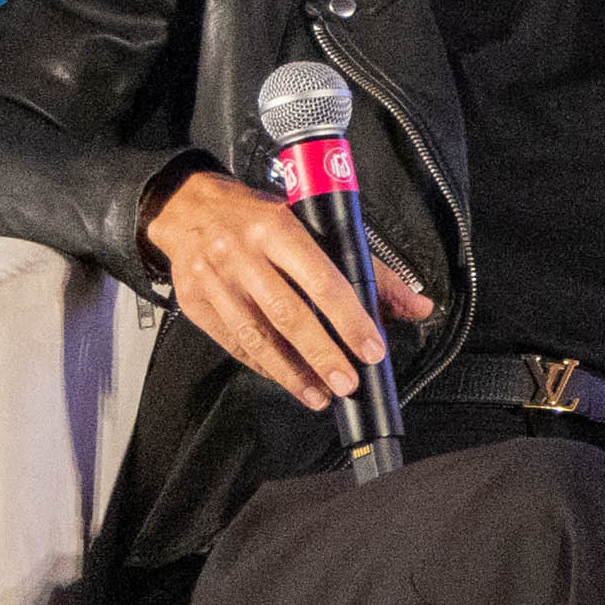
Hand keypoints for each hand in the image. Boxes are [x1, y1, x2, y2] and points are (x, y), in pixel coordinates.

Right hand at [149, 164, 423, 412]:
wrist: (187, 208)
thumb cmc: (260, 218)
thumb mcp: (314, 226)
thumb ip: (369, 268)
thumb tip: (418, 306)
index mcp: (278, 229)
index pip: (322, 281)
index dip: (349, 320)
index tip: (371, 349)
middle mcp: (242, 256)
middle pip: (288, 315)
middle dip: (322, 355)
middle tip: (348, 383)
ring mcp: (215, 282)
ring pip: (256, 337)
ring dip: (292, 373)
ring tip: (320, 395)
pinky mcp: (195, 303)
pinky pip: (233, 343)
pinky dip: (263, 366)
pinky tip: (288, 380)